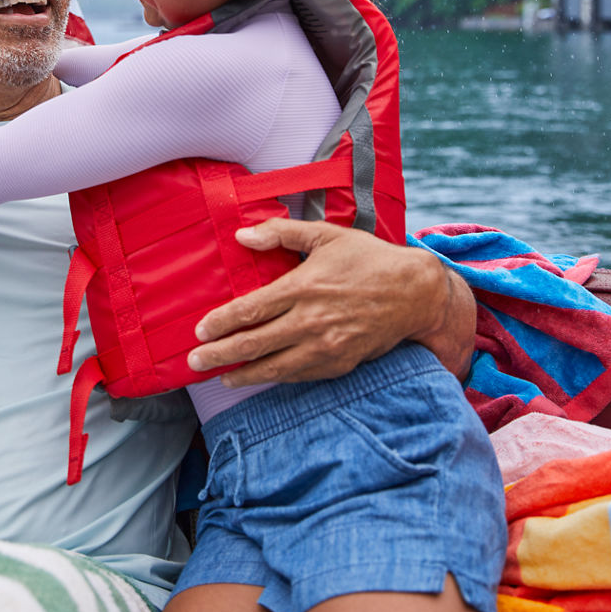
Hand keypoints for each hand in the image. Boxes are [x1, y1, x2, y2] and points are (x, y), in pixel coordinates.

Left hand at [187, 218, 475, 385]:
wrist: (416, 293)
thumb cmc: (367, 259)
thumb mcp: (325, 235)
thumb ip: (280, 233)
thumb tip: (241, 235)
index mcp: (303, 287)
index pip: (251, 310)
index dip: (222, 322)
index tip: (199, 330)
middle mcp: (311, 320)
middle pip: (255, 343)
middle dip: (220, 354)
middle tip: (194, 361)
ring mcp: (326, 346)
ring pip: (275, 367)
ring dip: (244, 374)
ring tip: (220, 377)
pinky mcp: (340, 362)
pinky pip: (300, 375)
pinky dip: (276, 378)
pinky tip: (258, 377)